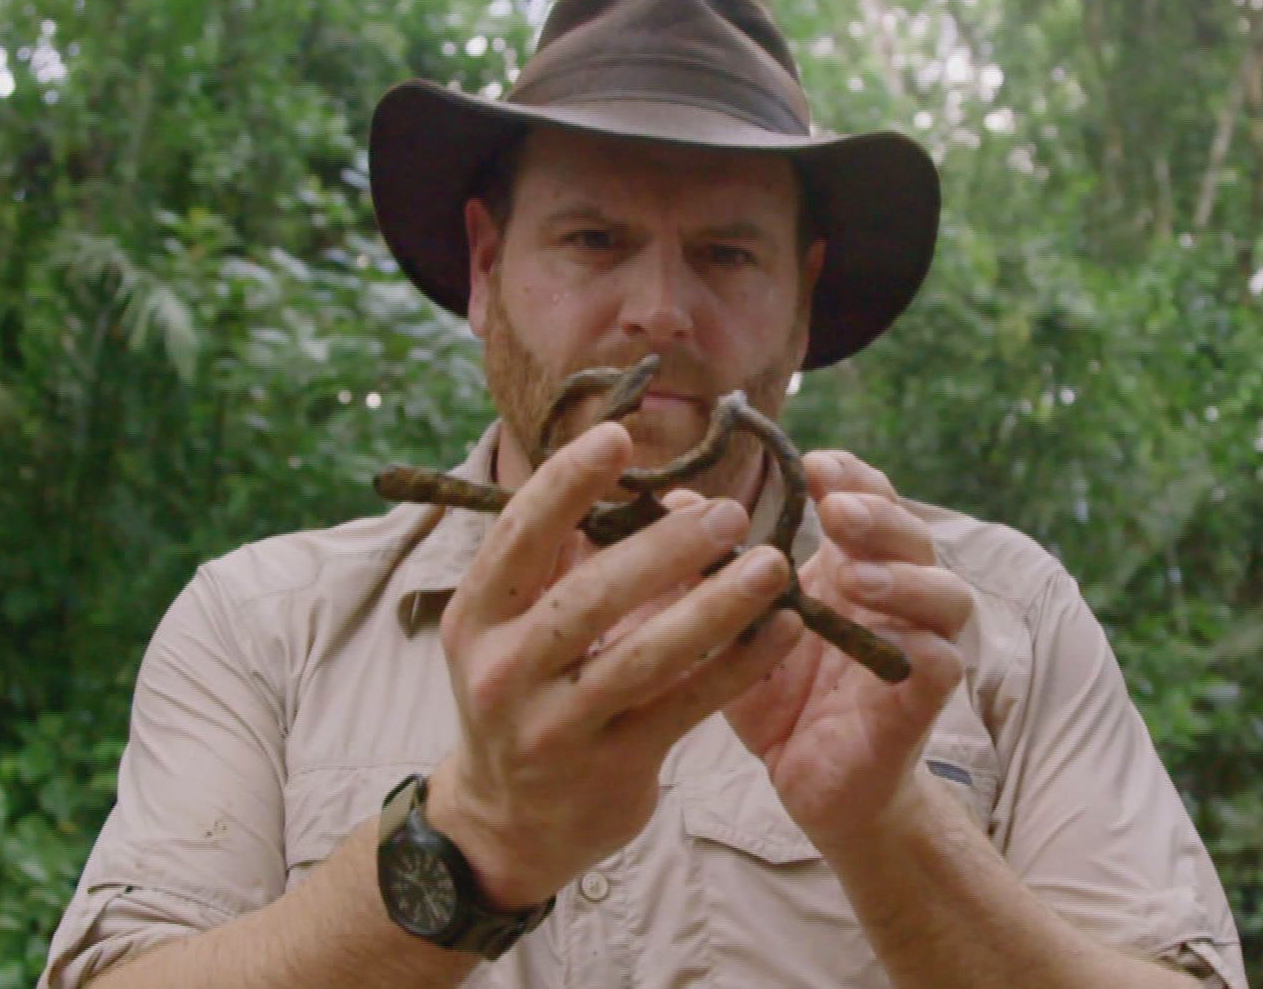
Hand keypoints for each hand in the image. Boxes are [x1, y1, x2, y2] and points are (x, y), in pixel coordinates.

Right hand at [424, 422, 800, 909]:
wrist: (507, 825)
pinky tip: (785, 630)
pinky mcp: (611, 768)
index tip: (619, 436)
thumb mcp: (509, 629)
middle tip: (730, 512)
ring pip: (644, 656)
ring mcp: (557, 726)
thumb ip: (555, 561)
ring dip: (716, 605)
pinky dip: (739, 664)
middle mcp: (506, 671)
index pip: (520, 536)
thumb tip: (619, 474)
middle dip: (665, 548)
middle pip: (590, 596)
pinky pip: (686, 706)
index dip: (567, 483)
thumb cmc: (524, 695)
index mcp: (477, 617)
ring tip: (773, 565)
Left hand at [720, 449, 973, 847]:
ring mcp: (918, 645)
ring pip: (945, 591)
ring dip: (905, 578)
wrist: (814, 788)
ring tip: (856, 575)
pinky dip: (923, 646)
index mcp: (851, 566)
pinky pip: (944, 662)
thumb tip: (669, 502)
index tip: (811, 463)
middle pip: (911, 533)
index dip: (849, 475)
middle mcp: (896, 595)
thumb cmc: (776, 700)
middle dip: (877, 514)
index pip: (866, 499)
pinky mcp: (925, 700)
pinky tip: (894, 641)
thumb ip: (709, 571)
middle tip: (835, 510)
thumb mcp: (732, 631)